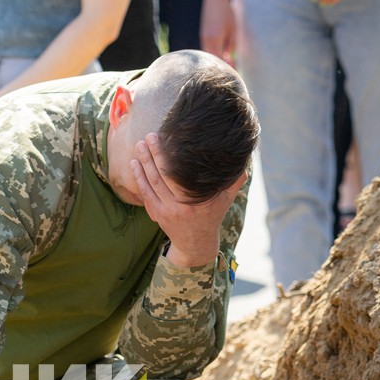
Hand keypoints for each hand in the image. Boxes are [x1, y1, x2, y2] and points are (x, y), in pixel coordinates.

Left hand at [131, 133, 246, 264]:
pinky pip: (145, 193)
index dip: (172, 156)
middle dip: (155, 154)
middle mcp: (181, 206)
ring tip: (140, 145)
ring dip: (144, 163)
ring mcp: (167, 210)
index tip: (169, 139)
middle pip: (164, 176)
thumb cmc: (211, 216)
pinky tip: (134, 164)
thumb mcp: (225, 199)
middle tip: (150, 136)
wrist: (196, 244)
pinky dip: (139, 178)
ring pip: (152, 183)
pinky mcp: (157, 214)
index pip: (181, 174)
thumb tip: (245, 159)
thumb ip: (234, 180)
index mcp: (197, 200)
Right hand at [200, 0, 235, 64]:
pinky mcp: (202, 35)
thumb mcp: (233, 30)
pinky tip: (221, 53)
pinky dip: (213, 53)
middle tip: (231, 69)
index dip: (227, 66)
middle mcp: (207, 41)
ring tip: (227, 62)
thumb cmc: (227, 13)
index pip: (220, 59)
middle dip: (221, 65)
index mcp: (215, 40)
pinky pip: (207, 48)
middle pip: (212, 59)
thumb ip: (231, 45)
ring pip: (209, 54)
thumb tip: (231, 58)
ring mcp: (203, 38)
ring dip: (217, 59)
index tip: (234, 71)